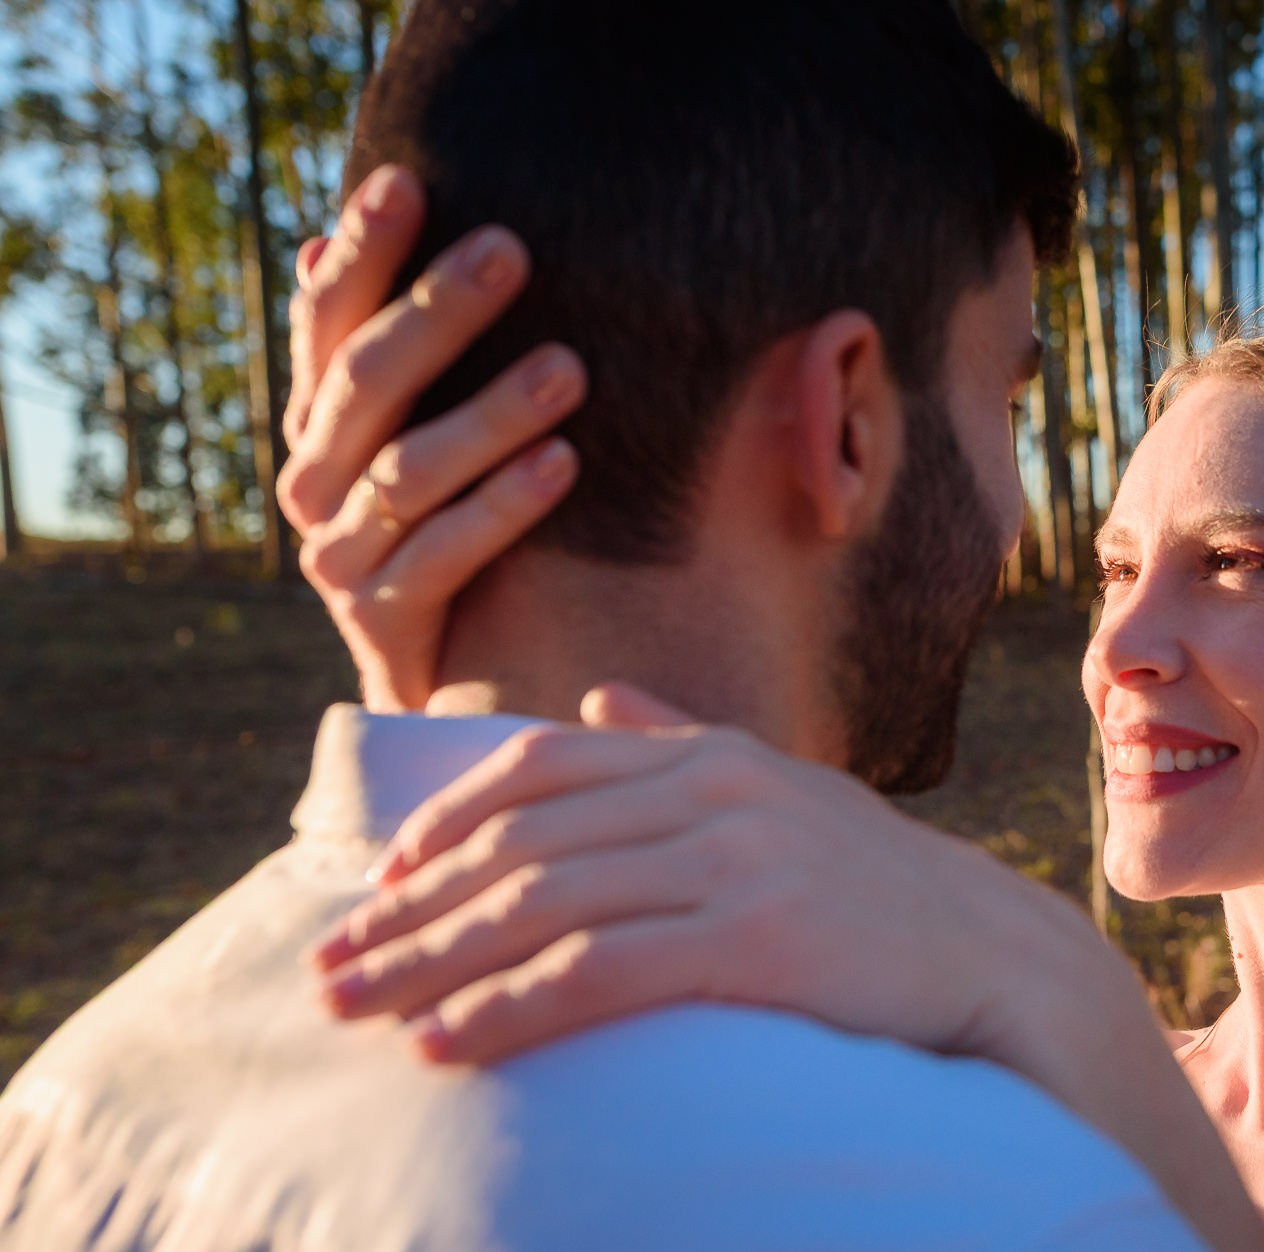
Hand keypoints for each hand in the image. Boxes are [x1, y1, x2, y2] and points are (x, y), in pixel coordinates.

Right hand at [279, 163, 587, 711]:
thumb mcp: (434, 433)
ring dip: (489, 413)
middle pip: (367, 379)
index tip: (405, 179)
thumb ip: (401, 353)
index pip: (330, 318)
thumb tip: (323, 237)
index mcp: (323, 419)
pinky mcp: (378, 620)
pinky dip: (502, 508)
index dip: (363, 250)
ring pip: (407, 468)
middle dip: (437, 311)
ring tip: (570, 370)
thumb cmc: (460, 529)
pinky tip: (564, 464)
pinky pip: (441, 556)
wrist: (444, 681)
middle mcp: (314, 478)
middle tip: (513, 250)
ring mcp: (338, 553)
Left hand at [308, 684, 1114, 1068]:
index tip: (381, 886)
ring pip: (543, 906)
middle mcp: (712, 792)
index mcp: (709, 755)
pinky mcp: (757, 938)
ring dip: (433, 964)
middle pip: (520, 845)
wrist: (993, 955)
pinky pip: (601, 971)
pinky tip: (450, 1043)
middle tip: (328, 970)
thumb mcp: (783, 794)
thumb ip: (683, 746)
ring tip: (359, 1012)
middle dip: (409, 912)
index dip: (444, 824)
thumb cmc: (879, 888)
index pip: (540, 770)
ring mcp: (736, 860)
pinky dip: (510, 1009)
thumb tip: (601, 707)